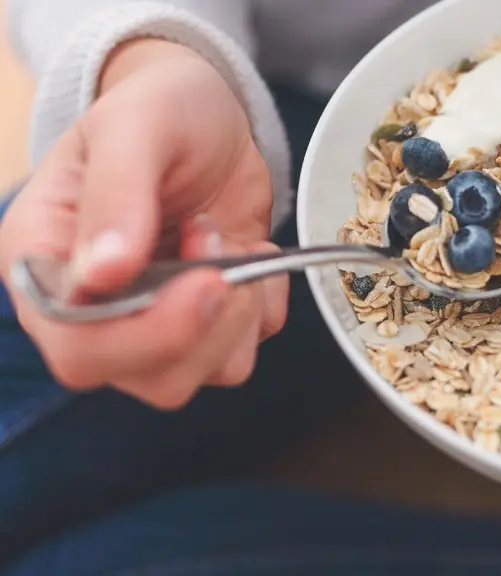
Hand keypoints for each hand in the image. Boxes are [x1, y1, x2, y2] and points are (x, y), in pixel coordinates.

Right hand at [0, 39, 288, 408]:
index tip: (204, 281)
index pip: (77, 346)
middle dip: (205, 323)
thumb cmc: (159, 109)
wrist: (210, 117)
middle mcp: (96, 308)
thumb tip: (105, 272)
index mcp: (47, 262)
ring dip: (236, 313)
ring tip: (225, 238)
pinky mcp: (206, 320)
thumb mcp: (134, 127)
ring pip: (200, 374)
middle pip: (148, 377)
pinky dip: (262, 307)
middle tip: (216, 242)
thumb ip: (117, 192)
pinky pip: (244, 351)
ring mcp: (153, 321)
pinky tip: (248, 252)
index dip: (145, 335)